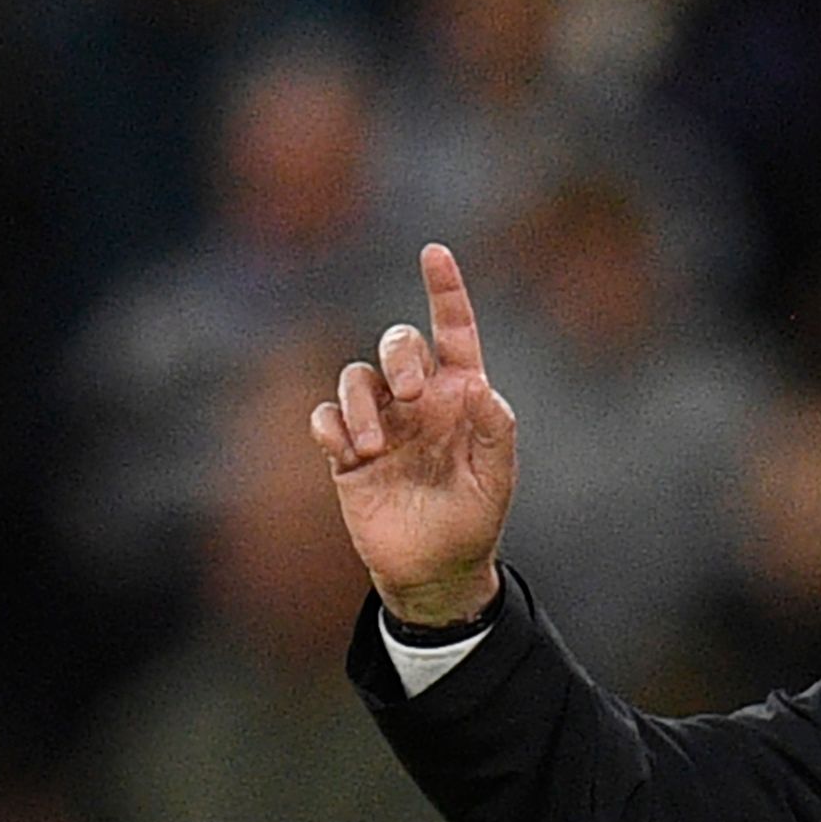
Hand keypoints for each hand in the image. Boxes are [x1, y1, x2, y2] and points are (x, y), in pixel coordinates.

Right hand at [312, 244, 516, 625]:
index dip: (445, 291)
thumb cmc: (474, 517)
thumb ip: (494, 430)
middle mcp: (419, 400)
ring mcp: (381, 423)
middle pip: (399, 343)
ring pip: (355, 376)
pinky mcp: (346, 452)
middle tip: (413, 394)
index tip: (435, 253)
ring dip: (361, 403)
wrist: (435, 568)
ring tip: (374, 447)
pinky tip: (349, 453)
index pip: (454, 331)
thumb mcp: (496, 476)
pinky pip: (324, 418)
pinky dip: (331, 426)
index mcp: (461, 395)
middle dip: (400, 354)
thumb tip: (477, 386)